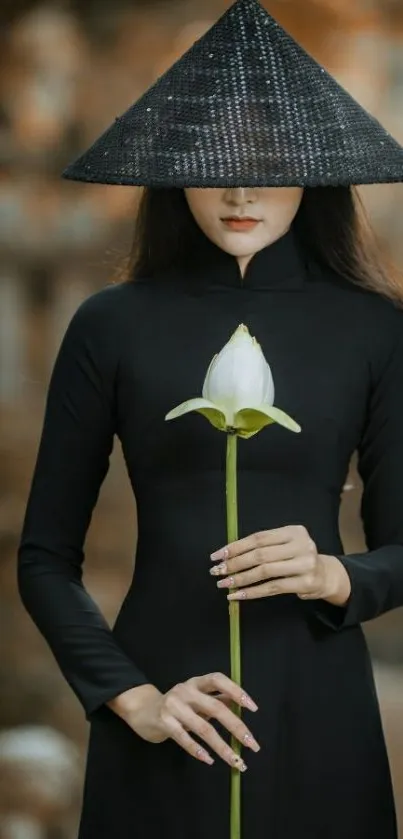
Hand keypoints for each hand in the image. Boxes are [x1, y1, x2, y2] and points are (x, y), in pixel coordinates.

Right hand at [113, 673, 259, 769]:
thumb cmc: (175, 705)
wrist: (141, 710)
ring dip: (222, 746)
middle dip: (236, 727)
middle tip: (251, 744)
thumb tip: (239, 704)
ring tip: (235, 761)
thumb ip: (215, 699)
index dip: (236, 691)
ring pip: (203, 728)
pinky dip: (198, 750)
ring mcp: (173, 706)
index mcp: (196, 683)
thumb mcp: (195, 699)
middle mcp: (185, 691)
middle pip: (215, 708)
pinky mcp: (163, 722)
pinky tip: (209, 760)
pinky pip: (184, 738)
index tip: (252, 707)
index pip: (218, 680)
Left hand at [210, 525, 350, 605]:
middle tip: (217, 570)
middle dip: (235, 563)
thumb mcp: (286, 544)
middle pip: (260, 554)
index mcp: (294, 531)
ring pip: (265, 572)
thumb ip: (264, 546)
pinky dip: (252, 592)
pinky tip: (237, 595)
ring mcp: (305, 565)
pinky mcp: (305, 583)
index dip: (236, 546)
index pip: (259, 538)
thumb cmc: (297, 558)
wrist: (325, 575)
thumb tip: (228, 554)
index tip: (218, 555)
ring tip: (224, 584)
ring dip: (240, 579)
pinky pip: (272, 588)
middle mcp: (301, 545)